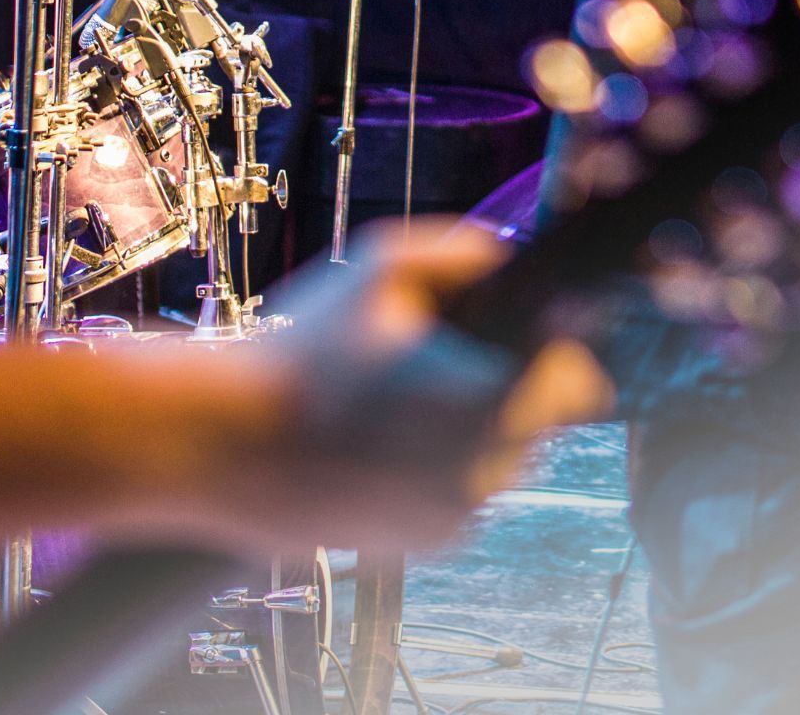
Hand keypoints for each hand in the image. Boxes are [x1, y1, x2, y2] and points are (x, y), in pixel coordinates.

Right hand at [250, 219, 613, 548]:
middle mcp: (488, 471)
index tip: (522, 336)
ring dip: (471, 431)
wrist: (218, 445)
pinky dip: (438, 471)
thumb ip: (465, 254)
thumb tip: (512, 258)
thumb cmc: (299, 352)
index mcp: (493, 402)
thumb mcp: (382, 269)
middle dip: (508, 388)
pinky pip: (460, 495)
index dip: (556, 352)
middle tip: (440, 363)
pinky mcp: (428, 545)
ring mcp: (459, 515)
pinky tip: (382, 443)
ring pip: (499, 460)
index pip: (582, 384)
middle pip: (540, 421)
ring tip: (399, 402)